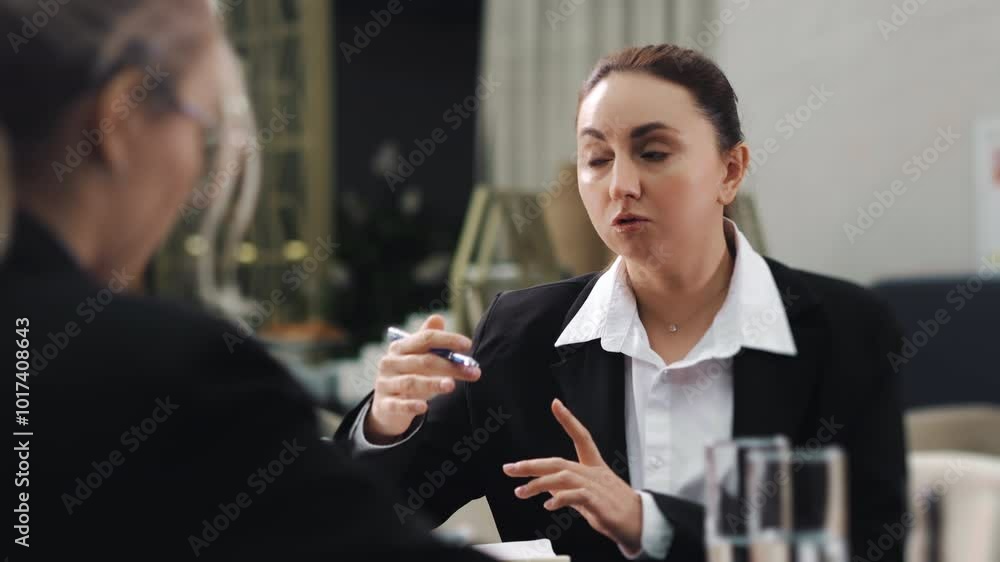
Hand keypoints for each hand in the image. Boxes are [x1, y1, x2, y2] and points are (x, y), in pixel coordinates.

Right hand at [365, 315, 481, 443]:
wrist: (386, 407)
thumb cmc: (408, 376)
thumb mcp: (416, 357)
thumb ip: (427, 340)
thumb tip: (438, 318)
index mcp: (399, 347)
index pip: (425, 338)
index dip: (447, 340)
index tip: (468, 345)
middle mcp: (390, 363)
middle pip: (423, 361)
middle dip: (450, 366)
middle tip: (473, 372)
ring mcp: (386, 384)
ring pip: (411, 382)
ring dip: (433, 383)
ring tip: (452, 385)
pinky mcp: (384, 405)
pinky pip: (398, 405)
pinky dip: (411, 405)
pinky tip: (424, 407)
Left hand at [503, 399, 641, 553]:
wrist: (642, 524)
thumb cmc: (616, 511)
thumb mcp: (588, 499)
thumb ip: (568, 492)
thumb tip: (547, 489)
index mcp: (594, 467)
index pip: (581, 437)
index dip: (569, 420)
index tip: (556, 404)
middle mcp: (595, 473)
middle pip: (559, 461)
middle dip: (532, 464)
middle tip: (510, 468)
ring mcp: (597, 486)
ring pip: (563, 477)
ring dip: (538, 484)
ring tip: (521, 492)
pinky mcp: (599, 502)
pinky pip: (576, 496)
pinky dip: (560, 499)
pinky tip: (548, 504)